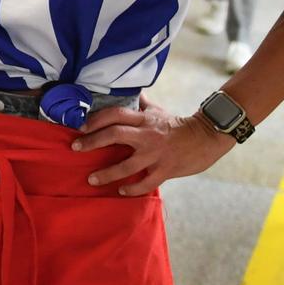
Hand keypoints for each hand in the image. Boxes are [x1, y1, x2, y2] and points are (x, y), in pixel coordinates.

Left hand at [72, 95, 232, 195]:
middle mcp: (147, 135)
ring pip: (126, 165)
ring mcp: (156, 154)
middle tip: (75, 148)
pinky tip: (121, 191)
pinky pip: (146, 183)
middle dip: (92, 141)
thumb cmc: (179, 124)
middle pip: (114, 135)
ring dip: (107, 173)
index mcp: (144, 119)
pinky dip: (132, 189)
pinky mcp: (166, 170)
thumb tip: (130, 93)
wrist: (208, 136)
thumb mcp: (158, 111)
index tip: (80, 126)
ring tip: (92, 179)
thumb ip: (141, 104)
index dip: (95, 119)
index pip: (115, 114)